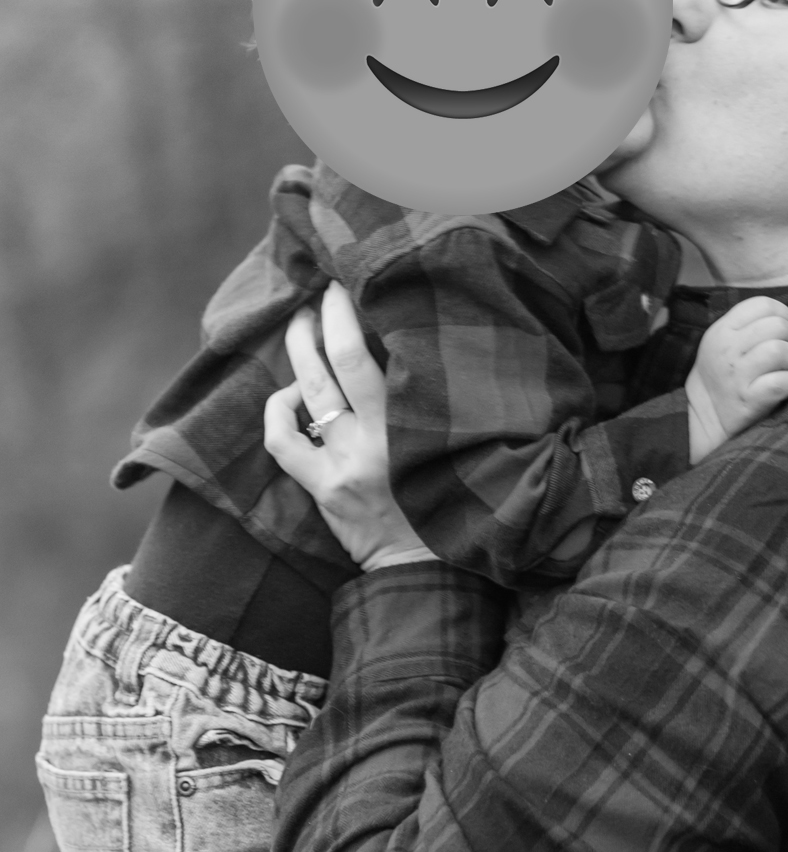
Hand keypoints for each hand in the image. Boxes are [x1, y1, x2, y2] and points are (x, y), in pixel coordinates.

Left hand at [262, 282, 436, 571]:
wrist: (421, 564)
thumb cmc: (442, 498)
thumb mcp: (444, 444)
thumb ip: (426, 404)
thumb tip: (402, 346)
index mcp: (413, 425)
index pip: (372, 358)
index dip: (350, 317)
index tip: (346, 288)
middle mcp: (376, 440)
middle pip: (340, 364)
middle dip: (323, 322)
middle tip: (317, 296)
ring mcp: (343, 464)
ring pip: (309, 394)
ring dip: (300, 352)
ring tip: (299, 327)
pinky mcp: (322, 488)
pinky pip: (283, 441)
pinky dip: (278, 411)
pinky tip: (286, 398)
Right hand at [685, 296, 787, 462]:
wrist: (705, 414)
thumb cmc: (721, 372)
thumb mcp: (721, 340)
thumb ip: (746, 324)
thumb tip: (784, 317)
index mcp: (723, 330)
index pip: (762, 304)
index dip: (782, 313)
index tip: (783, 327)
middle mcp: (728, 350)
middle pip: (777, 326)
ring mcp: (738, 375)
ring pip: (781, 351)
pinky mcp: (750, 400)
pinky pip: (782, 382)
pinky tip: (786, 384)